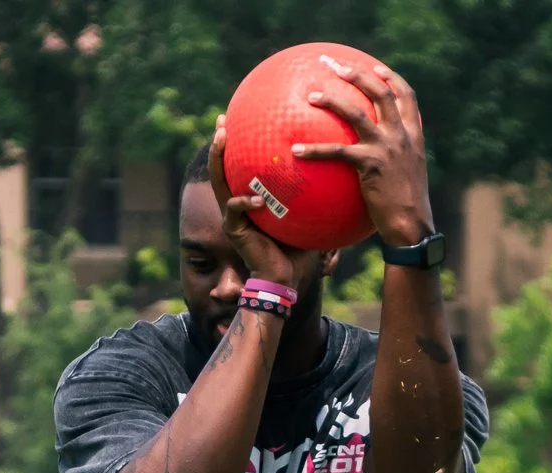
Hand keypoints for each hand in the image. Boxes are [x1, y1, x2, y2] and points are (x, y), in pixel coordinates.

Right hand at [209, 118, 302, 285]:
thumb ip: (310, 192)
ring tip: (222, 139)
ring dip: (218, 159)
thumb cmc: (296, 246)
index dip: (238, 143)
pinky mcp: (233, 230)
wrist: (282, 276)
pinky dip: (245, 203)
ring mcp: (232, 215)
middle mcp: (236, 202)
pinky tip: (257, 199)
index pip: (241, 164)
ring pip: (219, 182)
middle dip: (219, 142)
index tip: (240, 118)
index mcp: (249, 196)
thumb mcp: (303, 213)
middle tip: (222, 119)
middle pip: (221, 166)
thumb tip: (334, 166)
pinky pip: (236, 210)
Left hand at [293, 55, 432, 248]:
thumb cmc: (407, 209)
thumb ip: (396, 160)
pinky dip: (315, 150)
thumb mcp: (408, 177)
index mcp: (414, 136)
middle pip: (380, 93)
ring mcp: (386, 148)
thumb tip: (378, 160)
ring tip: (312, 95)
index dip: (392, 79)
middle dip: (357, 74)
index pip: (407, 96)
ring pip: (356, 113)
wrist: (412, 227)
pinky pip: (337, 151)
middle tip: (334, 66)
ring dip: (332, 100)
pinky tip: (296, 151)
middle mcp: (402, 136)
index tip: (377, 69)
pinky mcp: (370, 164)